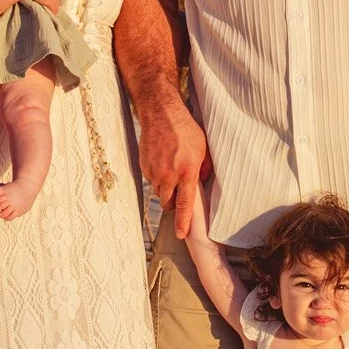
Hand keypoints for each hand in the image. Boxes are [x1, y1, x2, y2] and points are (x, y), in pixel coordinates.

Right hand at [137, 91, 207, 236]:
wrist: (161, 114)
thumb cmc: (186, 129)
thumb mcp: (203, 148)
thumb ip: (204, 169)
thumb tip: (203, 183)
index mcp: (187, 171)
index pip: (185, 204)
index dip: (183, 222)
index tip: (182, 234)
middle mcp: (168, 174)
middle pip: (168, 203)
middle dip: (174, 203)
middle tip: (179, 193)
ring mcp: (154, 170)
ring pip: (159, 192)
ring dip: (166, 189)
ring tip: (172, 172)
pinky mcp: (144, 166)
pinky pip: (151, 180)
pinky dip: (157, 177)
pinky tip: (163, 162)